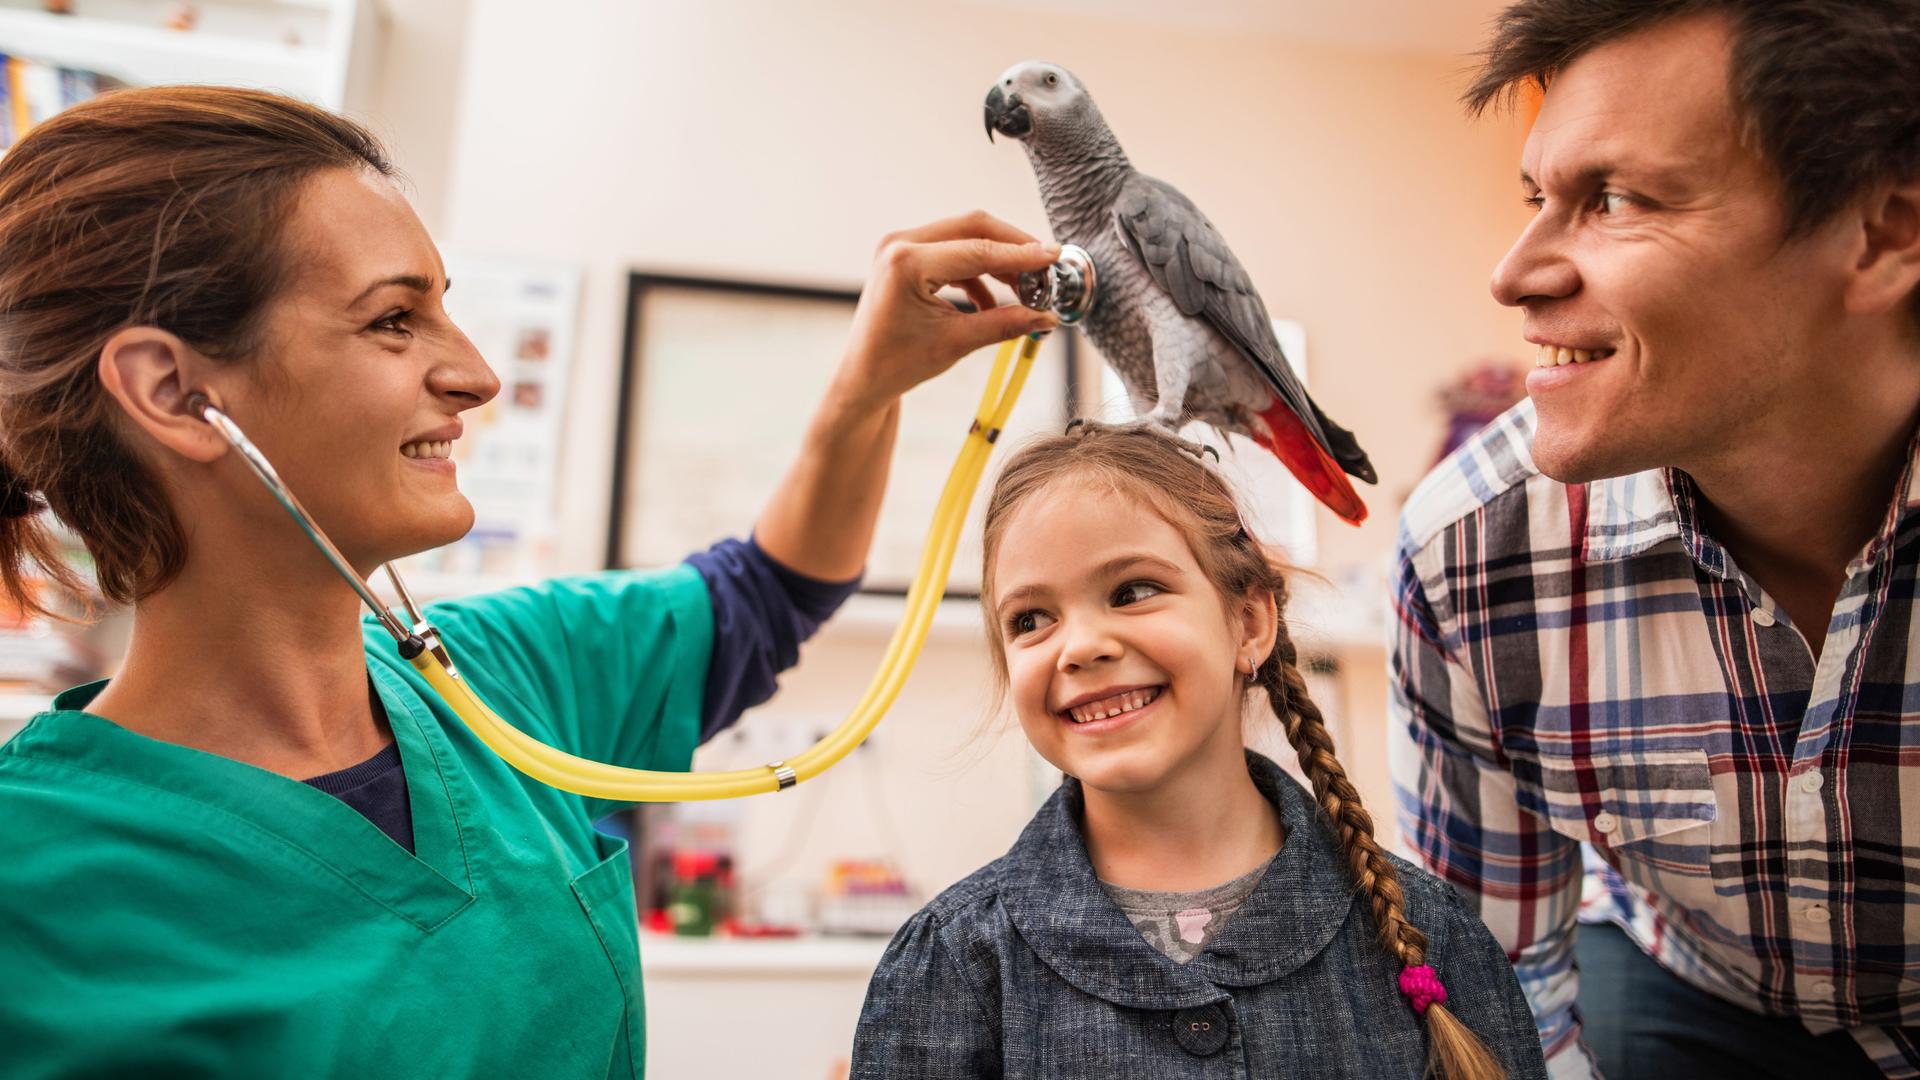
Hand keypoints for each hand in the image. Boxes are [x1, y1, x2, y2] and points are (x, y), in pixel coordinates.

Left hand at [831, 211, 1061, 414]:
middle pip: (973, 227)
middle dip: (1013, 247)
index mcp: (907, 263)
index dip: (1021, 255)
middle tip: (1045, 269)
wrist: (863, 376)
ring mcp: (901, 245)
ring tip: (1025, 290)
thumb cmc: (898, 363)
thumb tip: (1047, 317)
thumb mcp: (956, 343)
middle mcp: (900, 244)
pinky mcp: (906, 255)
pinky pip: (953, 251)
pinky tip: (994, 301)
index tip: (1054, 258)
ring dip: (998, 260)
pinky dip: (978, 271)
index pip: (978, 250)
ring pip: (965, 236)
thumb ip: (1005, 324)